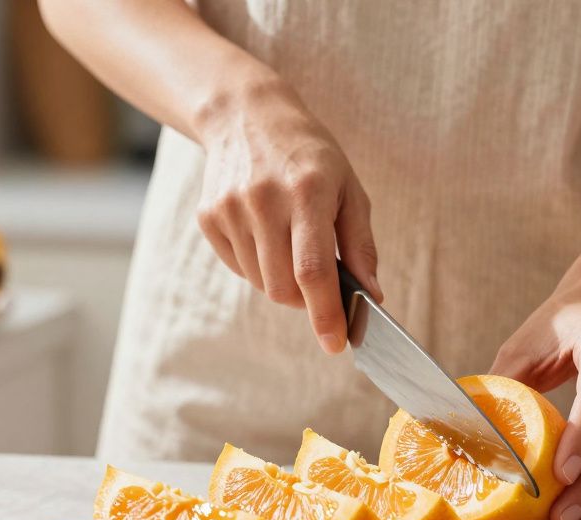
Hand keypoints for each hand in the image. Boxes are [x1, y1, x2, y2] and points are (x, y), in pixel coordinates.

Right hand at [195, 82, 381, 352]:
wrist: (246, 115)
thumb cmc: (309, 155)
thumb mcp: (349, 188)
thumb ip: (361, 244)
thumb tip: (371, 295)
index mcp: (307, 193)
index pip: (314, 271)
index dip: (325, 313)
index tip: (336, 343)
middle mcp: (264, 201)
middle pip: (283, 287)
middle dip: (306, 301)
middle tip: (318, 283)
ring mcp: (231, 209)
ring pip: (260, 283)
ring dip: (281, 280)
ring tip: (289, 241)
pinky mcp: (209, 216)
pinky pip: (238, 267)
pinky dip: (257, 265)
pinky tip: (264, 232)